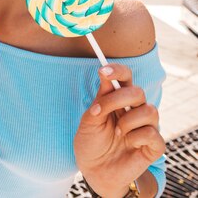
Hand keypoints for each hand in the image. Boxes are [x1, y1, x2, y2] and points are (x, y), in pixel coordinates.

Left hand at [74, 64, 164, 196]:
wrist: (95, 171)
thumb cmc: (91, 143)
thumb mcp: (88, 122)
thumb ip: (99, 101)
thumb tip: (105, 78)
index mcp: (118, 100)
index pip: (125, 78)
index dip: (117, 71)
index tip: (103, 70)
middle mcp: (134, 110)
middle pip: (138, 91)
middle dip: (119, 98)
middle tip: (102, 110)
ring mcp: (146, 127)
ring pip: (150, 110)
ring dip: (127, 121)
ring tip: (116, 133)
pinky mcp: (154, 145)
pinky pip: (153, 134)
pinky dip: (137, 137)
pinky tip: (128, 143)